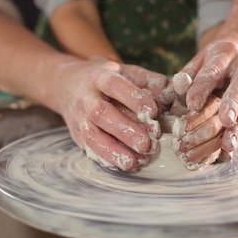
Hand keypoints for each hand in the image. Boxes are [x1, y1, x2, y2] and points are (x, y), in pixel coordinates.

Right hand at [50, 56, 166, 170]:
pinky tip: (122, 165)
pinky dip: (105, 158)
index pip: (114, 85)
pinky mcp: (76, 135)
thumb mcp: (125, 71)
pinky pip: (88, 148)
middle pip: (102, 114)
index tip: (152, 111)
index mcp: (100, 76)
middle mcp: (86, 97)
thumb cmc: (106, 79)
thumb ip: (149, 80)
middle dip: (124, 130)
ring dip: (112, 151)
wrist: (66, 83)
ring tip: (133, 162)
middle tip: (146, 144)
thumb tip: (171, 91)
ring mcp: (79, 117)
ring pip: (92, 135)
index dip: (132, 97)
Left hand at [173, 31, 237, 160]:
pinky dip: (236, 139)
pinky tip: (227, 154)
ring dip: (234, 131)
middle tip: (217, 126)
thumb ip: (187, 75)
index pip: (215, 70)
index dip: (204, 87)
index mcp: (229, 54)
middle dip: (229, 108)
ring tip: (224, 148)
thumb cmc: (216, 58)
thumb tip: (171, 94)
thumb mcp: (200, 59)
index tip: (191, 104)